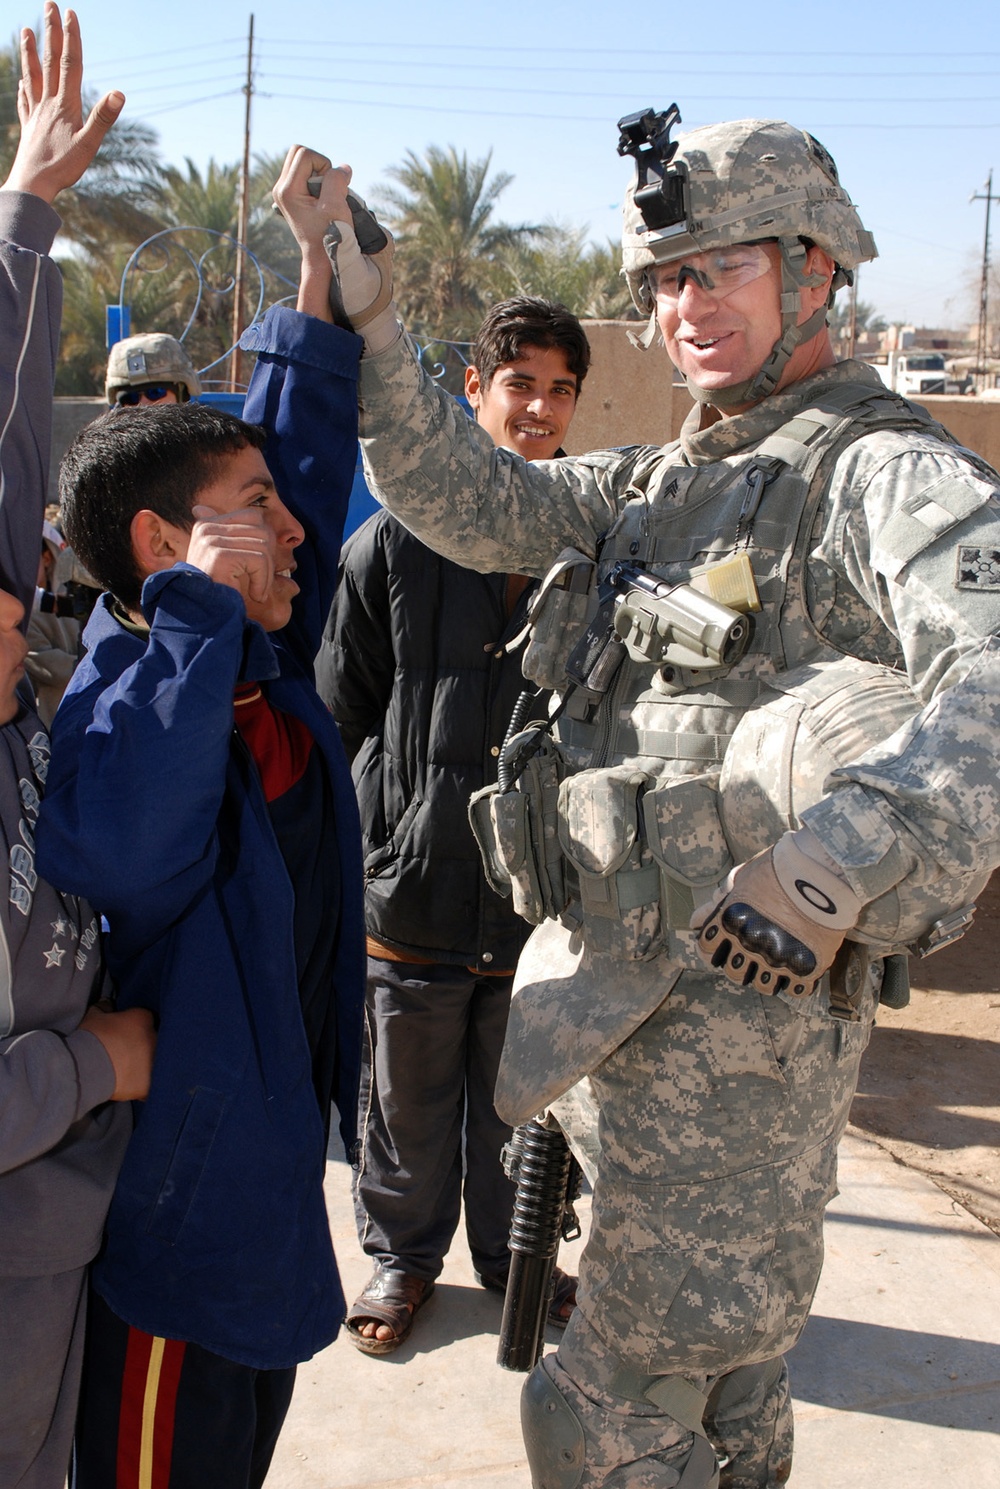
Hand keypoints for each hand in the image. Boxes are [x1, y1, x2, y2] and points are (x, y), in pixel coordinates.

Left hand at [1, 5, 124, 204]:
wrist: (31, 184)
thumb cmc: (62, 168)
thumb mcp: (89, 145)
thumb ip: (103, 118)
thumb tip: (119, 93)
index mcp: (65, 104)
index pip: (69, 63)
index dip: (71, 38)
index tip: (70, 14)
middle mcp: (48, 102)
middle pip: (49, 61)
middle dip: (50, 32)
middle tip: (49, 6)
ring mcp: (36, 113)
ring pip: (32, 74)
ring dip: (29, 51)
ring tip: (25, 30)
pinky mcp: (29, 126)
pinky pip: (25, 100)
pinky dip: (24, 86)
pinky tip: (21, 80)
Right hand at [80, 1003, 156, 1100]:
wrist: (87, 1065)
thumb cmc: (91, 1037)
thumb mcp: (95, 1015)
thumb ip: (105, 1007)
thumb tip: (107, 1003)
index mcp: (143, 1018)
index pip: (147, 1019)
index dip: (138, 1026)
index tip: (128, 1032)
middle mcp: (155, 1038)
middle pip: (156, 1041)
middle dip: (146, 1045)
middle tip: (130, 1052)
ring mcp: (155, 1062)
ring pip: (156, 1064)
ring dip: (147, 1065)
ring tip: (131, 1070)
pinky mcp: (149, 1084)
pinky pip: (149, 1086)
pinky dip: (143, 1086)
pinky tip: (133, 1085)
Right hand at [187, 504, 274, 605]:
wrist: (204, 616)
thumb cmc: (218, 591)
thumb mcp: (220, 559)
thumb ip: (225, 536)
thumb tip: (202, 509)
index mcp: (206, 525)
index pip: (253, 516)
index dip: (265, 542)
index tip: (258, 567)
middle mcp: (206, 529)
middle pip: (261, 531)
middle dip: (269, 560)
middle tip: (261, 583)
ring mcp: (211, 541)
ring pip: (263, 547)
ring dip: (267, 575)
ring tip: (257, 592)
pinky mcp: (220, 556)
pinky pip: (259, 560)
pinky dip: (263, 582)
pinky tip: (255, 596)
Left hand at [271, 145, 351, 250]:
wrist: (320, 255)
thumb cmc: (328, 235)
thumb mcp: (335, 207)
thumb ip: (336, 181)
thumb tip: (343, 167)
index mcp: (287, 190)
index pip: (305, 155)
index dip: (324, 166)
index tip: (330, 189)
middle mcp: (280, 188)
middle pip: (299, 152)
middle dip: (319, 165)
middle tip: (326, 188)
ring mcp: (283, 191)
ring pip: (301, 160)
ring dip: (318, 171)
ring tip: (325, 194)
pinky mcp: (290, 193)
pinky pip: (303, 171)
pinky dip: (316, 178)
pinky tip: (322, 198)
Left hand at [691, 830, 863, 996]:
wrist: (821, 871)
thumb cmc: (779, 867)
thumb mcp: (743, 876)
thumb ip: (722, 897)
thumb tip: (699, 915)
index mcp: (730, 923)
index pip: (706, 948)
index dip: (711, 948)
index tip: (718, 945)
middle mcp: (749, 945)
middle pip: (733, 972)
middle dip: (738, 965)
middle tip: (750, 954)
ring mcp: (777, 960)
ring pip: (763, 986)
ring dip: (765, 976)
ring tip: (774, 963)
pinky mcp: (806, 968)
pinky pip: (794, 990)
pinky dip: (793, 984)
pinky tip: (796, 971)